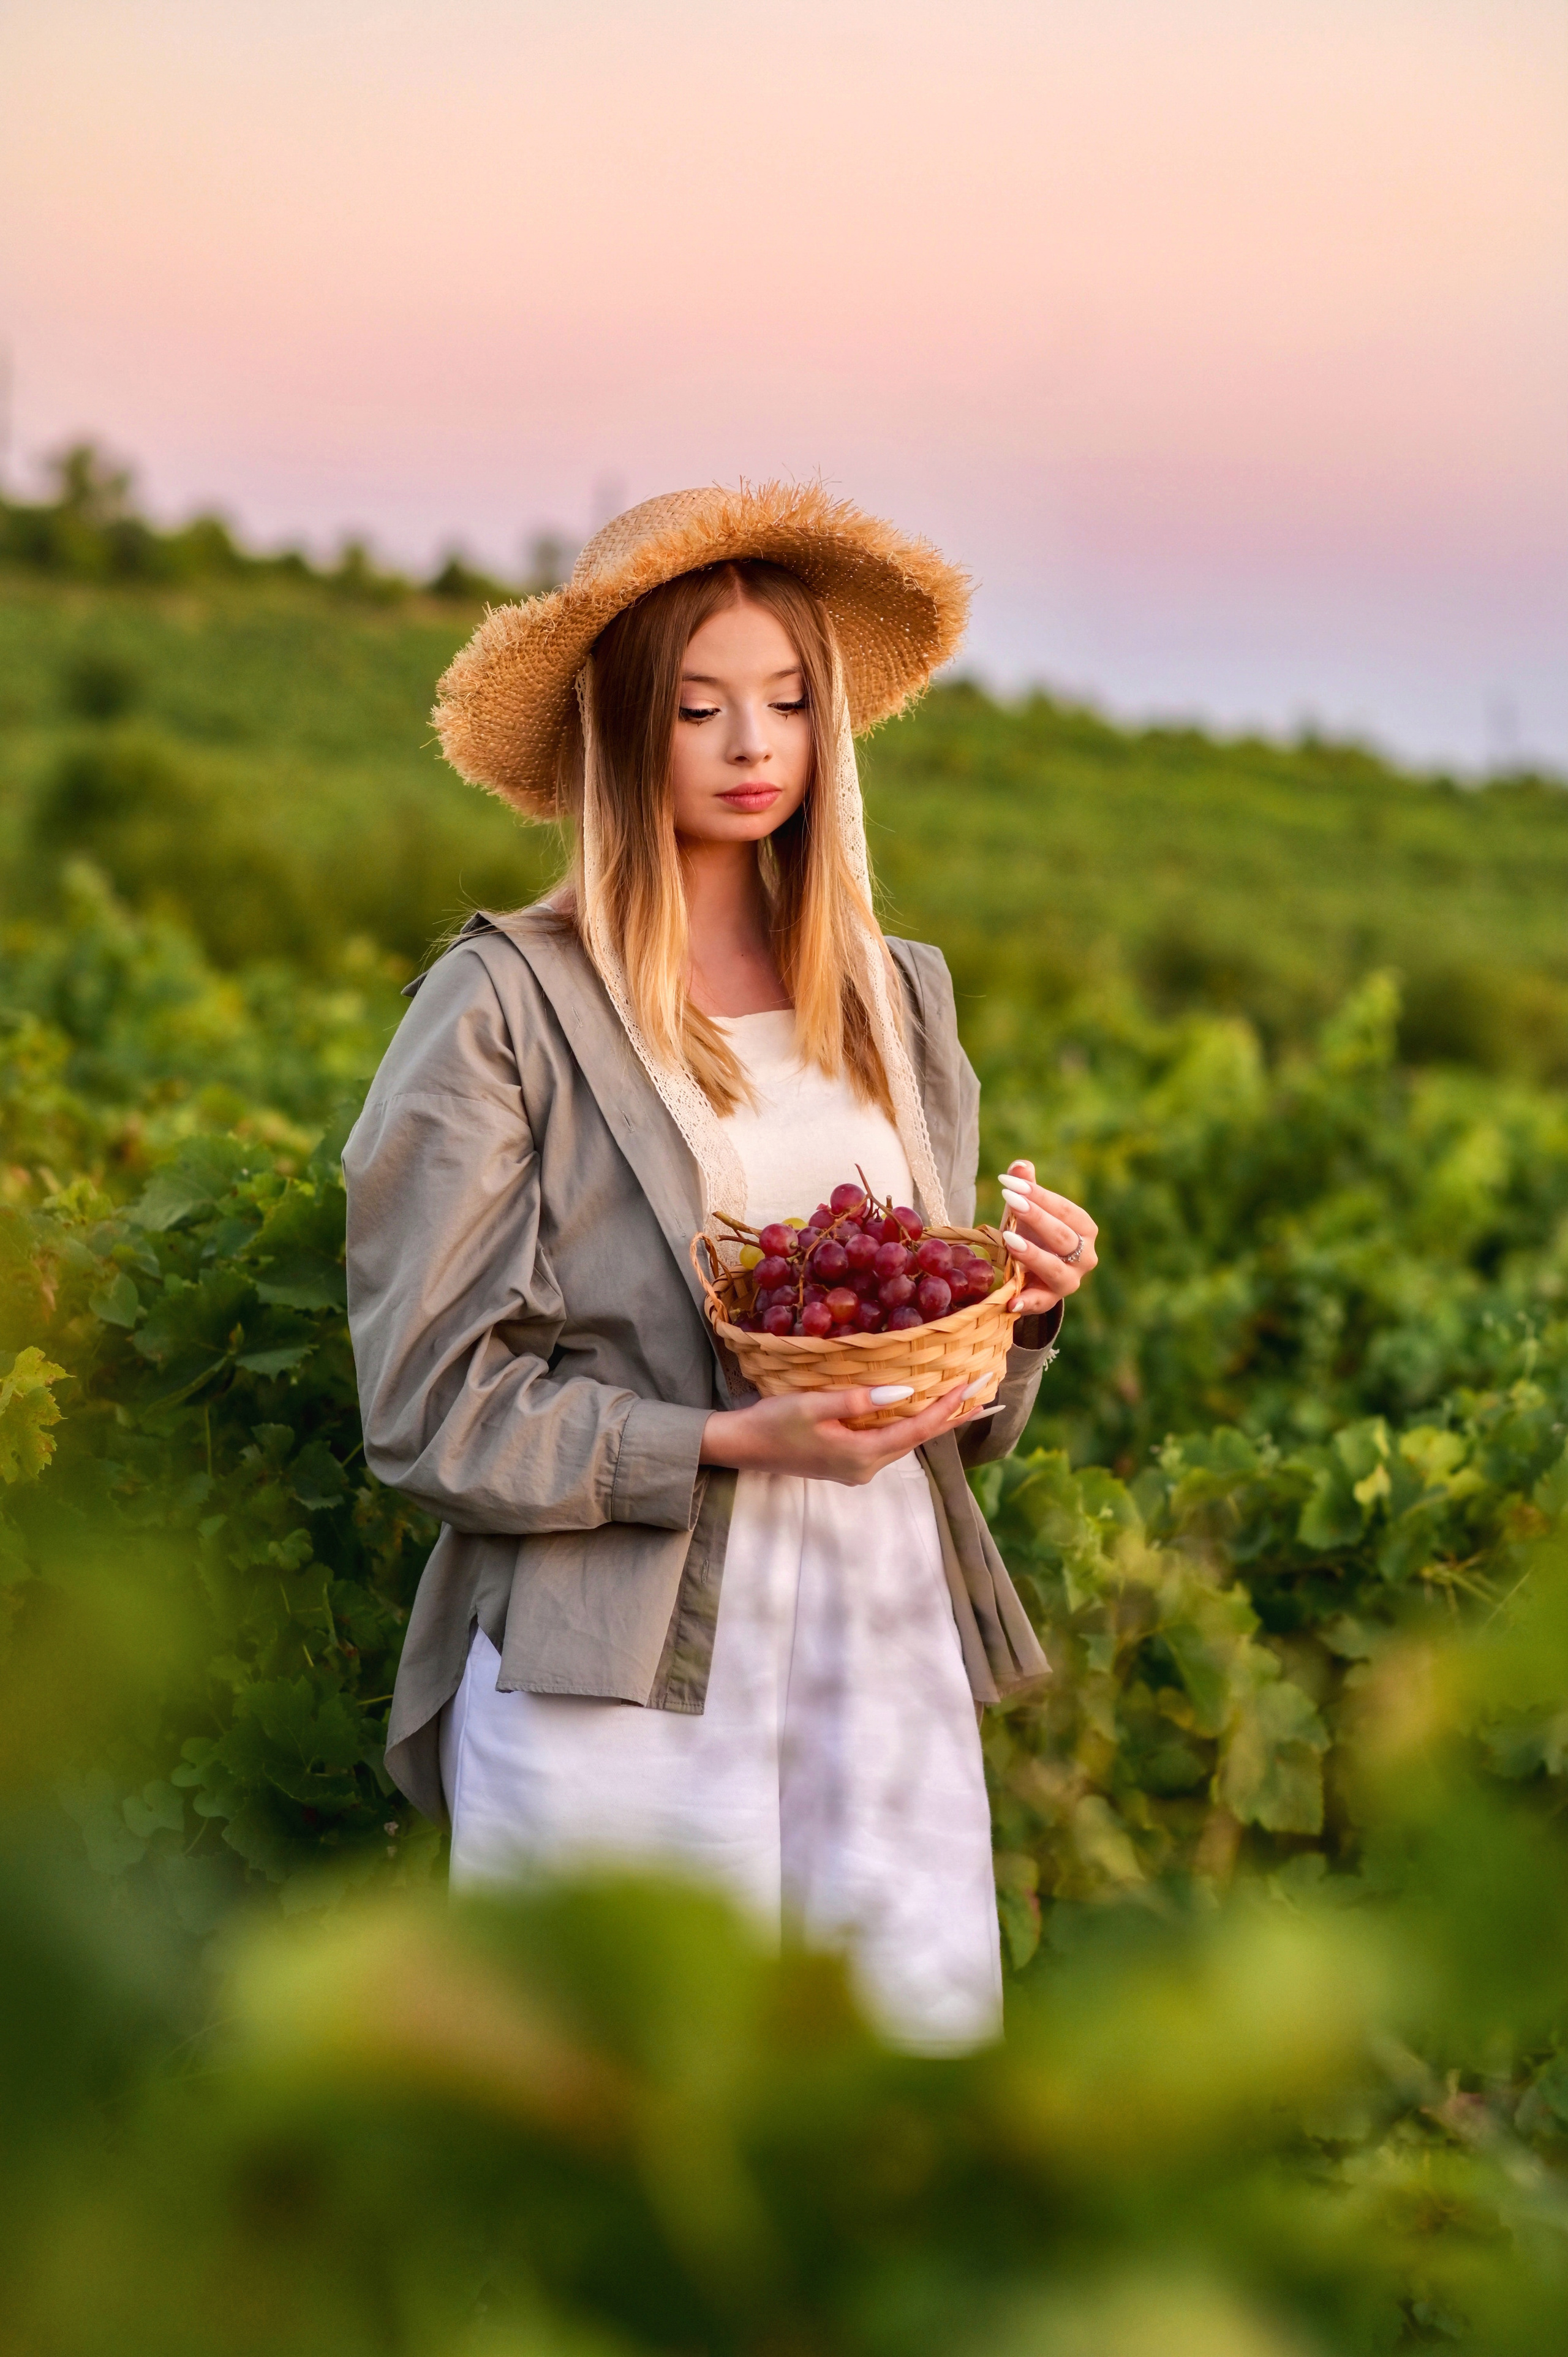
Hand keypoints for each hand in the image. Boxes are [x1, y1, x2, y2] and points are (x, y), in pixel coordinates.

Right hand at [699, 1381, 979, 1485]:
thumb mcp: (813, 1405)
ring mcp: (857, 1469)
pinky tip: (918, 1409)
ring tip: (963, 1399)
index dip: (946, 1408)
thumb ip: (859, 1400)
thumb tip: (905, 1393)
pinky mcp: (847, 1462)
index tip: (972, 1385)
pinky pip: (888, 1442)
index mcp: (861, 1456)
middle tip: (985, 1393)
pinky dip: (909, 1424)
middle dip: (951, 1415)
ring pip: (905, 1441)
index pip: (916, 1430)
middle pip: (918, 1439)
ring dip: (932, 1420)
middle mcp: (866, 1468)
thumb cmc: (773, 1423)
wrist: (741, 1447)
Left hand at [996, 1160, 1098, 1313]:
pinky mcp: (1051, 1300)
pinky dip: (1027, 1302)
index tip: (1011, 1183)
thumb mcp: (1027, 1209)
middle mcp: (1084, 1256)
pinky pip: (1041, 1303)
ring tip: (1009, 1242)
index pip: (1065, 1210)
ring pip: (1055, 1269)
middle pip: (1063, 1237)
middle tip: (1011, 1201)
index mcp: (1084, 1229)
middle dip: (1037, 1218)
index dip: (1039, 1195)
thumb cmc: (1032, 1232)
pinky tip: (1011, 1301)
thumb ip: (1026, 1187)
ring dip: (1033, 1256)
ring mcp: (1069, 1281)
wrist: (1030, 1270)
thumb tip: (1020, 1165)